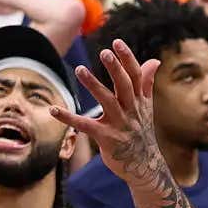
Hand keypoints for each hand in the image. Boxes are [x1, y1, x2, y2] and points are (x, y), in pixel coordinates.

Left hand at [50, 40, 165, 190]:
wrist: (144, 166)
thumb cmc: (142, 131)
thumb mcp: (146, 107)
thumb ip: (146, 83)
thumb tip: (154, 60)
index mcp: (139, 100)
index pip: (135, 76)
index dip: (127, 59)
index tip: (117, 42)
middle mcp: (131, 110)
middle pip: (124, 85)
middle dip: (115, 68)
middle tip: (104, 51)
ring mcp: (120, 124)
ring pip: (107, 101)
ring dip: (93, 85)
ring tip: (79, 69)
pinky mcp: (106, 138)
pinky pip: (86, 126)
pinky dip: (69, 118)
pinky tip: (53, 109)